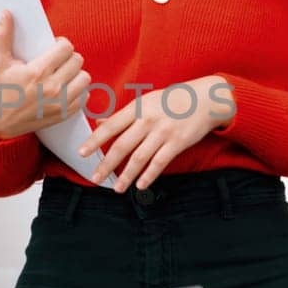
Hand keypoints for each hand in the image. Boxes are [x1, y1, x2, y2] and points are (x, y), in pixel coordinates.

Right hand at [0, 11, 90, 140]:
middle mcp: (52, 88)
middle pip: (78, 60)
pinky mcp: (65, 114)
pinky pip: (85, 96)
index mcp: (37, 72)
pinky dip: (78, 91)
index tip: (53, 48)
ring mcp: (60, 103)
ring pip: (85, 77)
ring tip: (62, 74)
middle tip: (58, 61)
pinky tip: (65, 88)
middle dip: (68, 57)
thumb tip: (7, 13)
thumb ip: (2, 35)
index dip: (61, 44)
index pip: (66, 47)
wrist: (0, 122)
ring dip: (75, 73)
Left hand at [80, 75, 233, 190]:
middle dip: (106, 164)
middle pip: (122, 145)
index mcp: (137, 108)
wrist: (206, 98)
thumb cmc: (173, 100)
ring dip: (126, 175)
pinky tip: (140, 185)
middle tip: (95, 178)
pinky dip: (149, 175)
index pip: (111, 126)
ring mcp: (163, 132)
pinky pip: (159, 162)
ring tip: (117, 188)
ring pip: (139, 158)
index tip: (81, 153)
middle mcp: (148, 120)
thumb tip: (100, 123)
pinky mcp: (177, 142)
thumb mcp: (146, 101)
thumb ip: (124, 115)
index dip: (94, 140)